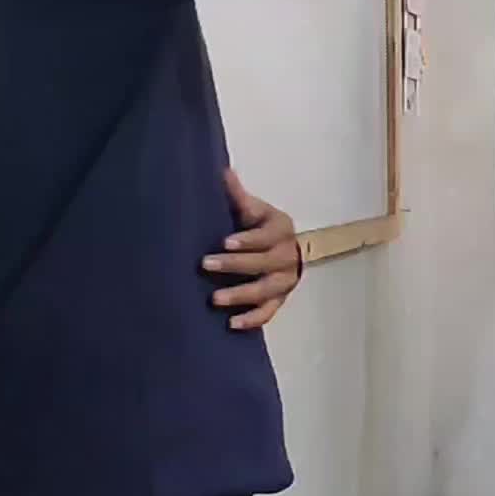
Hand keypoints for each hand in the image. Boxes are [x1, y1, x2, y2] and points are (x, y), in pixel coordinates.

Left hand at [203, 169, 301, 330]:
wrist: (279, 248)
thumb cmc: (259, 226)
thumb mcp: (251, 209)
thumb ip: (238, 195)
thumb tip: (223, 172)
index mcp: (281, 229)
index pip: (267, 236)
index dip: (247, 240)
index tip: (225, 241)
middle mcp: (288, 256)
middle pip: (265, 263)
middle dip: (235, 265)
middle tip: (205, 264)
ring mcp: (285, 281)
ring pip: (266, 290)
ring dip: (241, 295)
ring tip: (215, 299)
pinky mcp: (279, 300)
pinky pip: (269, 312)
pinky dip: (252, 319)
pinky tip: (231, 324)